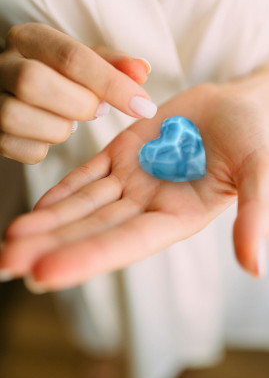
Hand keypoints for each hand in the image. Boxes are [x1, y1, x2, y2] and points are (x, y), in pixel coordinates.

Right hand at [0, 23, 153, 163]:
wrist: (15, 86)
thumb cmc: (58, 74)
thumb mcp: (85, 61)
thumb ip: (113, 65)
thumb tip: (143, 71)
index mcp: (29, 38)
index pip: (70, 56)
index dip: (112, 83)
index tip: (143, 106)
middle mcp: (2, 63)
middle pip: (33, 82)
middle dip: (77, 104)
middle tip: (97, 110)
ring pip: (17, 117)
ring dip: (58, 128)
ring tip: (71, 121)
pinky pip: (14, 147)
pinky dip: (41, 148)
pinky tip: (48, 134)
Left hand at [1, 73, 268, 291]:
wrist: (238, 104)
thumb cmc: (256, 136)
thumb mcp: (259, 172)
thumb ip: (254, 214)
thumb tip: (255, 267)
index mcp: (178, 216)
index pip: (126, 242)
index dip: (86, 257)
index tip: (42, 272)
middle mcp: (149, 205)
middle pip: (93, 229)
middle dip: (50, 246)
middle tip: (5, 262)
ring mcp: (133, 179)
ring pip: (83, 204)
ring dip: (46, 221)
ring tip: (8, 238)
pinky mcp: (123, 152)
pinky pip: (88, 173)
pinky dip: (63, 189)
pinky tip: (37, 206)